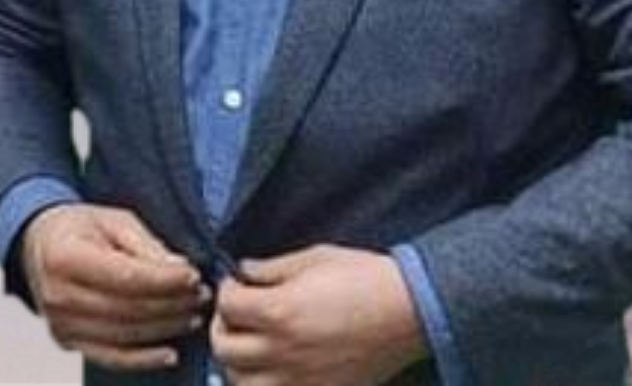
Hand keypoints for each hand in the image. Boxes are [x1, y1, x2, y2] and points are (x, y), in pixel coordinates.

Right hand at [21, 203, 208, 371]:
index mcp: (66, 257)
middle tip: (202, 294)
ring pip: (123, 335)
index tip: (193, 275)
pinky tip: (170, 354)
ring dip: (164, 328)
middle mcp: (59, 296)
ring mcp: (61, 325)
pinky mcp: (68, 342)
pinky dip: (142, 360)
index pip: (125, 276)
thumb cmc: (81, 227)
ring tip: (193, 315)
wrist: (40, 244)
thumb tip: (179, 269)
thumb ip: (146, 245)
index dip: (164, 280)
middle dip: (171, 303)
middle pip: (127, 309)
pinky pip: (110, 357)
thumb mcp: (115, 220)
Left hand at [211, 243, 427, 385]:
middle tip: (238, 314)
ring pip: (241, 384)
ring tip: (252, 346)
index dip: (227, 289)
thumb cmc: (364, 277)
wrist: (407, 310)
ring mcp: (297, 381)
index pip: (227, 304)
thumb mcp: (315, 258)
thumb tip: (243, 272)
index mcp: (279, 310)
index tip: (237, 283)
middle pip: (224, 348)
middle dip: (224, 326)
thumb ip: (272, 268)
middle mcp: (282, 351)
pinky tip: (273, 370)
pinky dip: (264, 385)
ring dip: (238, 364)